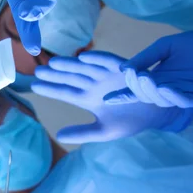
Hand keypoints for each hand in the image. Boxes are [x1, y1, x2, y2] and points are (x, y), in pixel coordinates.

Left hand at [31, 52, 192, 143]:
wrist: (157, 115)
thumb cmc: (130, 122)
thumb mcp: (103, 131)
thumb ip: (82, 133)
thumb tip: (58, 136)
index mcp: (88, 99)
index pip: (65, 93)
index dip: (51, 89)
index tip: (34, 86)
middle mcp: (94, 84)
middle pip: (71, 78)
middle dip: (55, 74)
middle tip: (38, 71)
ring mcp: (107, 75)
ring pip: (85, 68)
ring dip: (70, 64)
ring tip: (54, 62)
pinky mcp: (123, 69)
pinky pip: (109, 62)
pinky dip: (98, 58)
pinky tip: (83, 57)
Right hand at [103, 17, 192, 107]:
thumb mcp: (165, 47)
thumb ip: (145, 58)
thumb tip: (122, 69)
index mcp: (158, 79)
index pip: (137, 90)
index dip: (123, 95)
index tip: (108, 98)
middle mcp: (169, 90)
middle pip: (147, 96)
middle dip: (138, 88)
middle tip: (133, 76)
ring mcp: (185, 94)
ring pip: (163, 100)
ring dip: (153, 92)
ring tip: (146, 78)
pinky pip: (185, 100)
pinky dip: (173, 96)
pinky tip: (165, 88)